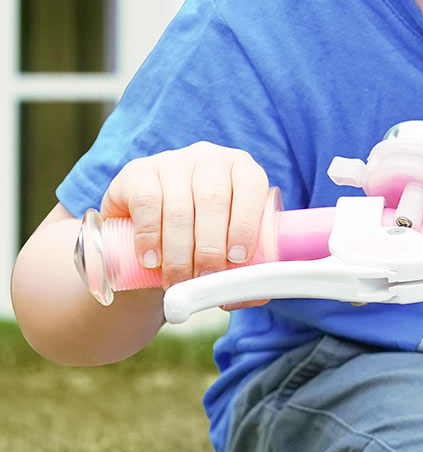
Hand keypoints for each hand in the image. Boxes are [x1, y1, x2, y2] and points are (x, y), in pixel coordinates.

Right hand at [100, 142, 270, 300]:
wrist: (146, 238)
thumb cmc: (198, 242)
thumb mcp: (226, 246)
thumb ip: (246, 267)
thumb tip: (257, 293)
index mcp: (241, 167)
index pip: (251, 186)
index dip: (246, 224)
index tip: (238, 259)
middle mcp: (209, 157)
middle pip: (214, 200)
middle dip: (210, 247)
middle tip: (204, 279)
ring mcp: (172, 161)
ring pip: (180, 206)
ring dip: (179, 252)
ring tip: (177, 280)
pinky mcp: (137, 172)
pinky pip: (147, 202)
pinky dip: (150, 236)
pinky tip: (152, 260)